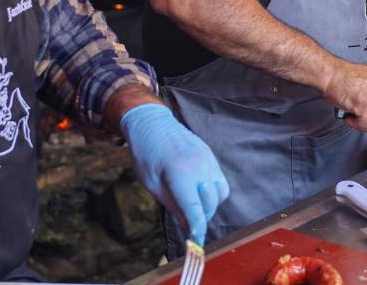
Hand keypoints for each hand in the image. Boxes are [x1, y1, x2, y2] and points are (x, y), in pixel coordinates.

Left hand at [121, 104, 229, 244]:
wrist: (151, 122)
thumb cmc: (146, 153)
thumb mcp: (152, 184)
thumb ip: (172, 205)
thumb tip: (188, 226)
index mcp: (180, 173)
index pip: (195, 209)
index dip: (197, 230)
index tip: (196, 244)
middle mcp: (199, 166)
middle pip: (210, 204)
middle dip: (201, 217)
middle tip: (186, 221)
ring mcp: (208, 160)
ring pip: (220, 194)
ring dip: (208, 205)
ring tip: (191, 202)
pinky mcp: (211, 157)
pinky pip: (219, 181)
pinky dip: (211, 192)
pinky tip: (196, 190)